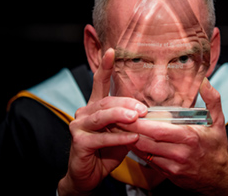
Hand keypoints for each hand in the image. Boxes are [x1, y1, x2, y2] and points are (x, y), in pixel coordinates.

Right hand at [58, 48, 147, 195]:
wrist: (88, 176)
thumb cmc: (106, 151)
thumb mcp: (121, 133)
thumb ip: (128, 121)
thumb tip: (147, 112)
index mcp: (94, 107)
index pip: (99, 83)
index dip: (105, 66)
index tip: (112, 51)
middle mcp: (84, 112)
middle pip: (106, 101)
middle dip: (127, 103)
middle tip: (143, 109)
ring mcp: (79, 126)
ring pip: (102, 116)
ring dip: (122, 116)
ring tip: (137, 117)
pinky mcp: (79, 141)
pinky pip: (102, 137)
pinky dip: (119, 137)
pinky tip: (132, 137)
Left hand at [118, 77, 227, 194]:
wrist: (219, 180)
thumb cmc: (217, 149)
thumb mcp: (219, 123)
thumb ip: (212, 100)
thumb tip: (204, 80)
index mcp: (189, 137)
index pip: (159, 130)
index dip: (140, 123)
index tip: (128, 112)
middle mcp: (179, 153)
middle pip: (146, 141)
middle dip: (128, 129)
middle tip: (115, 118)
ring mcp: (172, 165)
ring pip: (144, 152)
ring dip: (129, 140)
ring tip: (116, 127)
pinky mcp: (167, 174)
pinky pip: (148, 161)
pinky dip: (137, 150)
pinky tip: (128, 140)